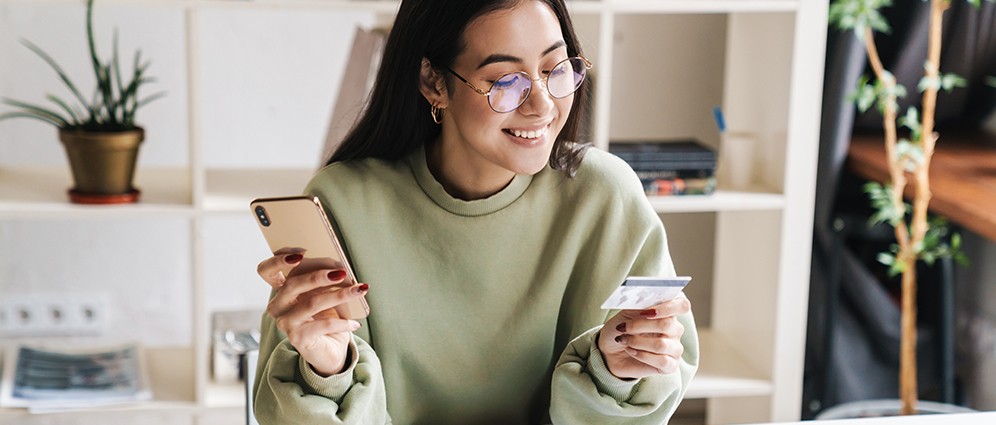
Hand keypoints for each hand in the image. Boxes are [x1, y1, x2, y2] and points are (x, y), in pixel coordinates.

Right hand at [257, 248, 367, 375]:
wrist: (329, 351)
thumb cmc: (325, 317)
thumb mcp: (323, 295)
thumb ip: (323, 280)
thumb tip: (340, 268)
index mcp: (281, 291)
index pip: (266, 271)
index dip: (279, 259)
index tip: (302, 252)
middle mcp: (278, 307)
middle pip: (293, 284)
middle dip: (319, 275)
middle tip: (342, 272)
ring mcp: (285, 323)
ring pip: (312, 303)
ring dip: (339, 295)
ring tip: (359, 290)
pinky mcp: (297, 339)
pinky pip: (323, 325)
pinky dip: (342, 322)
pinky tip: (355, 323)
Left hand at [598, 296, 689, 379]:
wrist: (610, 351)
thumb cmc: (621, 329)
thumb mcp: (625, 313)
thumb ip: (639, 305)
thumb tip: (647, 300)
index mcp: (668, 313)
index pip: (682, 305)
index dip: (668, 307)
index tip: (648, 311)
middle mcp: (675, 330)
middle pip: (667, 325)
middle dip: (640, 325)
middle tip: (623, 327)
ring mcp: (675, 348)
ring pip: (661, 345)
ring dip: (637, 342)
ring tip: (624, 340)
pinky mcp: (670, 366)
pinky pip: (662, 361)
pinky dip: (642, 355)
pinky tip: (631, 351)